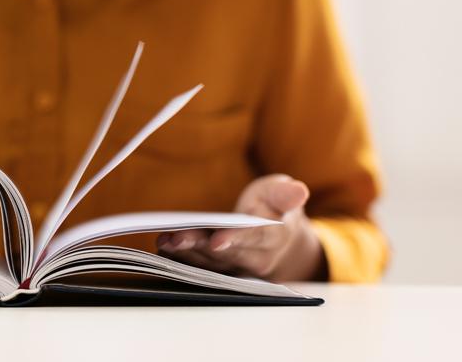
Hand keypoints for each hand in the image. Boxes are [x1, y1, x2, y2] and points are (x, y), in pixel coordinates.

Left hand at [156, 174, 326, 281]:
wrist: (277, 238)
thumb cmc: (274, 208)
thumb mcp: (281, 194)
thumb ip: (284, 194)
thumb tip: (298, 190)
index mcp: (275, 238)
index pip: (256, 239)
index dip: (237, 239)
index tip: (217, 240)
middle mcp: (256, 259)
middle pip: (226, 255)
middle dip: (200, 247)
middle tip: (177, 238)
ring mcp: (236, 268)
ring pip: (210, 264)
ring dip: (186, 254)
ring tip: (166, 241)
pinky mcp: (219, 271)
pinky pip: (199, 268)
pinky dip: (181, 259)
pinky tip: (164, 249)